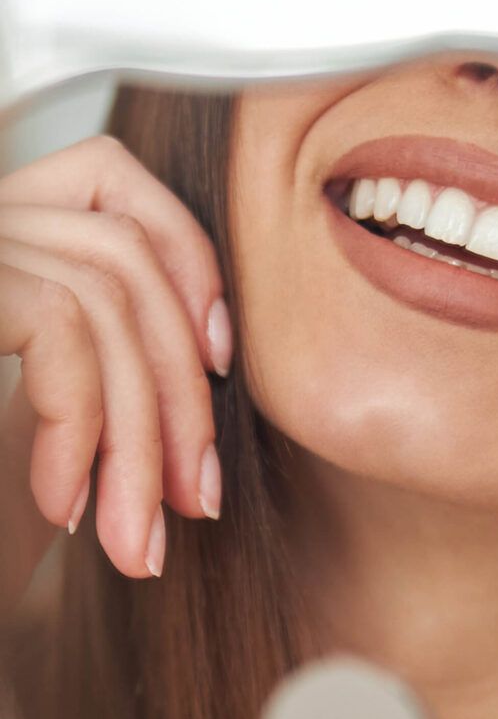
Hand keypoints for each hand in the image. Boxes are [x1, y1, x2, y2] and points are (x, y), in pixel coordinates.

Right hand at [0, 134, 231, 612]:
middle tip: (197, 503)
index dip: (187, 259)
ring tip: (132, 539)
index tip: (222, 362)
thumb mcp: (55, 414)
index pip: (106, 179)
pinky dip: (79, 426)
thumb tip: (215, 341)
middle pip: (121, 253)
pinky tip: (63, 508)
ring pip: (101, 298)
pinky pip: (56, 322)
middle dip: (181, 395)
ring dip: (138, 440)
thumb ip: (107, 351)